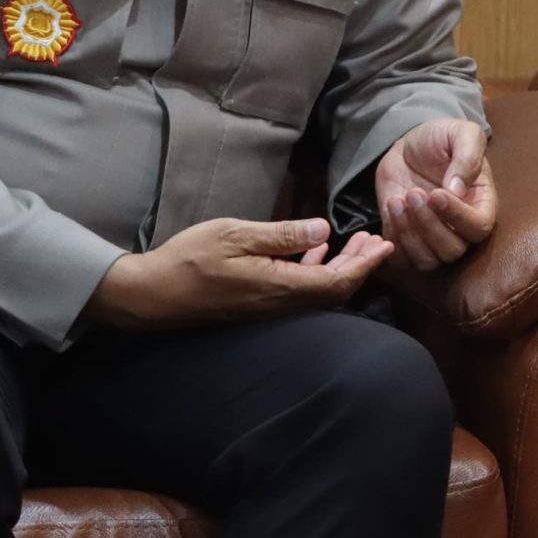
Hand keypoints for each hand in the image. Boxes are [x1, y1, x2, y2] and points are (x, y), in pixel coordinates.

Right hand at [84, 217, 394, 327]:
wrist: (152, 294)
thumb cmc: (190, 259)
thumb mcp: (236, 235)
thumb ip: (282, 234)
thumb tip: (324, 230)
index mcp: (280, 287)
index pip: (338, 282)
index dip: (366, 265)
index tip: (385, 244)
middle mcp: (280, 303)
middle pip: (334, 290)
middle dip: (360, 266)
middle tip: (377, 240)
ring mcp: (268, 307)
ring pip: (317, 291)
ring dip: (340, 267)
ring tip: (355, 243)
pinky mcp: (256, 304)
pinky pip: (298, 290)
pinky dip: (314, 270)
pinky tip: (314, 252)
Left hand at [375, 118, 498, 271]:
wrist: (409, 144)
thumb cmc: (441, 138)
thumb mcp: (461, 133)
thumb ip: (467, 156)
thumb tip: (457, 189)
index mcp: (480, 204)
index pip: (479, 227)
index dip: (458, 217)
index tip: (437, 193)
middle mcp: (460, 227)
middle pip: (453, 250)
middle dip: (429, 225)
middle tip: (413, 194)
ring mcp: (432, 237)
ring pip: (428, 260)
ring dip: (410, 235)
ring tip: (398, 201)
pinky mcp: (407, 239)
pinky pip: (402, 258)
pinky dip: (393, 239)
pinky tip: (390, 207)